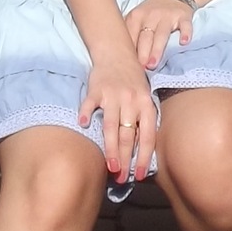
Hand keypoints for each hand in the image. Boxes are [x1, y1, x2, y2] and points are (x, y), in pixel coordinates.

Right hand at [80, 55, 159, 180]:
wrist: (117, 52)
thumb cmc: (132, 81)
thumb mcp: (144, 98)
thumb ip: (142, 120)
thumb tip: (140, 151)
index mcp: (146, 104)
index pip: (147, 136)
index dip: (144, 157)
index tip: (140, 175)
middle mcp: (131, 100)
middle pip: (128, 135)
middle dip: (125, 159)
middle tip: (121, 178)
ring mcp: (113, 95)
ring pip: (112, 126)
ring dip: (110, 148)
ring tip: (110, 167)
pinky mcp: (96, 89)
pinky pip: (90, 105)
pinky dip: (86, 115)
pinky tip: (84, 127)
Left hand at [124, 0, 196, 69]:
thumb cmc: (150, 14)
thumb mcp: (137, 19)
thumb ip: (130, 35)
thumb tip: (123, 59)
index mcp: (136, 17)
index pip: (131, 36)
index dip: (129, 52)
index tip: (128, 66)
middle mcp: (151, 15)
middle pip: (145, 36)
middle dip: (142, 53)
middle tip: (141, 69)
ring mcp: (168, 15)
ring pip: (162, 34)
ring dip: (157, 49)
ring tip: (153, 64)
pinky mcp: (183, 16)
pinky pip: (185, 25)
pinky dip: (185, 33)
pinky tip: (184, 42)